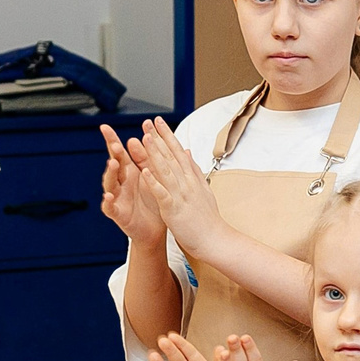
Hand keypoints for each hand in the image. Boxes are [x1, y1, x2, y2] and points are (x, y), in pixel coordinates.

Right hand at [100, 125, 165, 247]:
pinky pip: (110, 207)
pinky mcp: (118, 214)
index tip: (105, 127)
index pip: (119, 153)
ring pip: (109, 183)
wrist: (156, 230)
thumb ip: (147, 159)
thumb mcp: (152, 178)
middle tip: (115, 143)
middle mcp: (121, 183)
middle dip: (112, 154)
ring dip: (110, 173)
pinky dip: (107, 202)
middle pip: (113, 166)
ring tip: (112, 163)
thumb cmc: (154, 202)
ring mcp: (118, 198)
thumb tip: (143, 137)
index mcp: (130, 173)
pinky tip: (108, 196)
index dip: (112, 140)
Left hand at [131, 117, 224, 254]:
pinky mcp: (174, 209)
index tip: (158, 121)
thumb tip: (187, 151)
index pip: (177, 152)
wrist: (214, 239)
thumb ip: (193, 170)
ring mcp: (181, 195)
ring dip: (155, 154)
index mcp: (191, 178)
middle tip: (147, 122)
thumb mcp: (202, 189)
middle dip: (159, 138)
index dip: (167, 135)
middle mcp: (186, 183)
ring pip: (166, 170)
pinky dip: (154, 183)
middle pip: (171, 157)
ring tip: (145, 138)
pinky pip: (162, 194)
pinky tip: (145, 172)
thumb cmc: (207, 218)